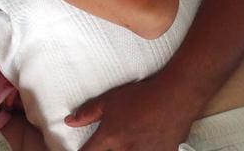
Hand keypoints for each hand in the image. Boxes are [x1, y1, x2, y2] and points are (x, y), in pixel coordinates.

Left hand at [65, 76, 194, 150]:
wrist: (174, 98)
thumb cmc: (141, 97)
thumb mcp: (109, 101)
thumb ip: (87, 113)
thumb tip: (70, 121)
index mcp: (109, 137)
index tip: (85, 150)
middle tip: (112, 142)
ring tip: (129, 140)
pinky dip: (142, 150)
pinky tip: (144, 144)